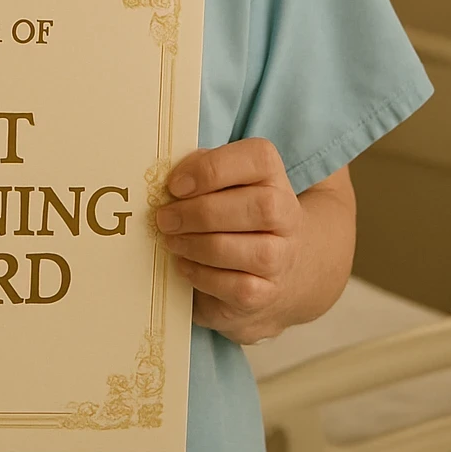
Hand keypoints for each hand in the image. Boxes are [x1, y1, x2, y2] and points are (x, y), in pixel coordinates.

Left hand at [155, 138, 309, 343]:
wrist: (272, 267)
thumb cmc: (232, 214)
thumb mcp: (222, 184)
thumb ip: (200, 170)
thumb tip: (169, 177)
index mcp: (272, 175)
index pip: (257, 158)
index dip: (212, 169)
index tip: (176, 185)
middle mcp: (286, 214)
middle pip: (258, 207)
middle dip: (199, 213)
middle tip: (164, 218)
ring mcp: (281, 256)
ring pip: (245, 249)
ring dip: (196, 245)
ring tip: (170, 240)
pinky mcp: (266, 293)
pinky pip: (235, 285)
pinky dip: (201, 275)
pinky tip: (184, 264)